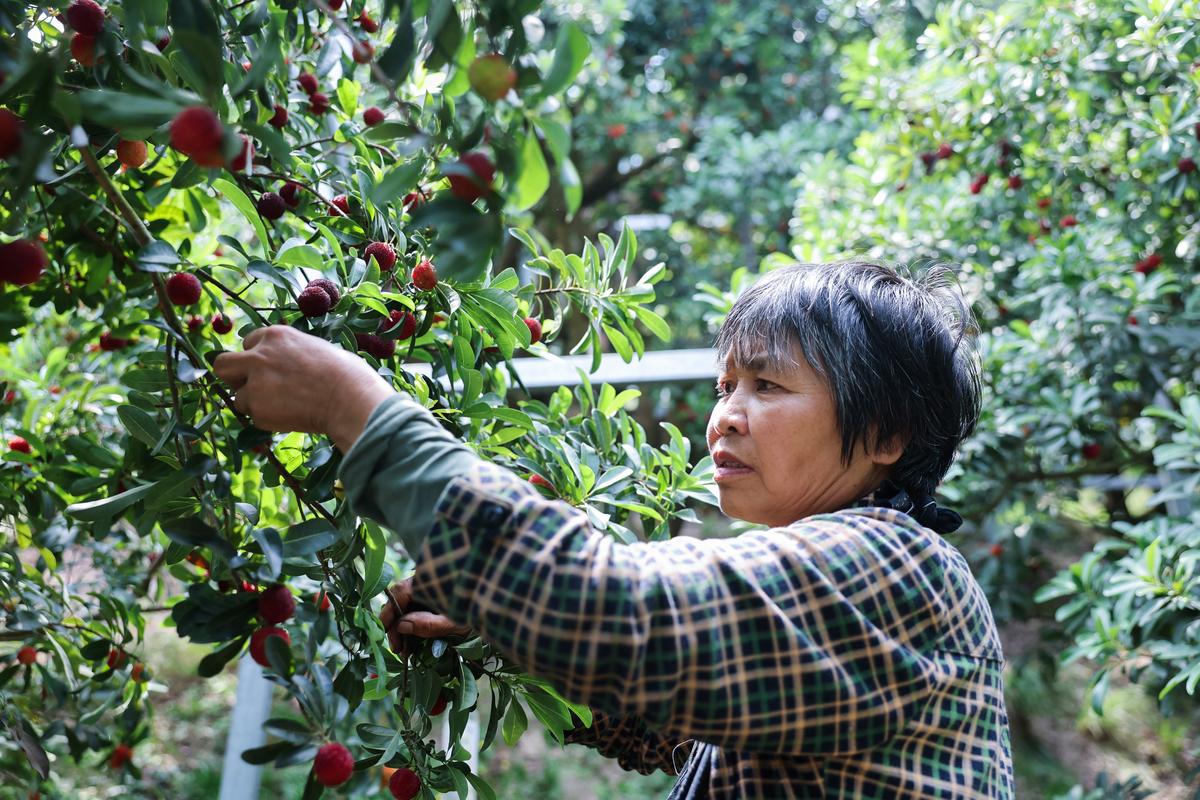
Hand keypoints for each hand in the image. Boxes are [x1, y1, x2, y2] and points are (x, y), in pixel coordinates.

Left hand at [211, 325, 393, 451]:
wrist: (350, 398)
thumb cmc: (345, 373)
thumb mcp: (314, 348)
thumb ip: (290, 353)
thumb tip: (283, 366)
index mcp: (275, 335)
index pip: (248, 344)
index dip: (257, 359)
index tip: (267, 370)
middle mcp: (258, 356)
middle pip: (222, 365)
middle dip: (234, 378)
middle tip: (252, 389)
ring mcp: (256, 384)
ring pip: (239, 398)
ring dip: (256, 404)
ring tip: (285, 407)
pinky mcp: (259, 410)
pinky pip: (255, 418)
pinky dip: (270, 420)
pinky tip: (293, 416)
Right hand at [380, 578, 471, 654]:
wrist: (498, 603)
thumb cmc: (479, 608)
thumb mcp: (455, 620)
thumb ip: (428, 624)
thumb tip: (401, 626)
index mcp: (428, 580)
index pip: (397, 593)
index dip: (388, 614)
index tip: (384, 634)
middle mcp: (426, 581)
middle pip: (400, 601)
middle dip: (396, 626)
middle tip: (399, 650)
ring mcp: (430, 589)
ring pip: (408, 606)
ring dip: (404, 628)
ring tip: (406, 651)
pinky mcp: (435, 598)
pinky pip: (418, 609)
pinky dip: (414, 625)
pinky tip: (414, 642)